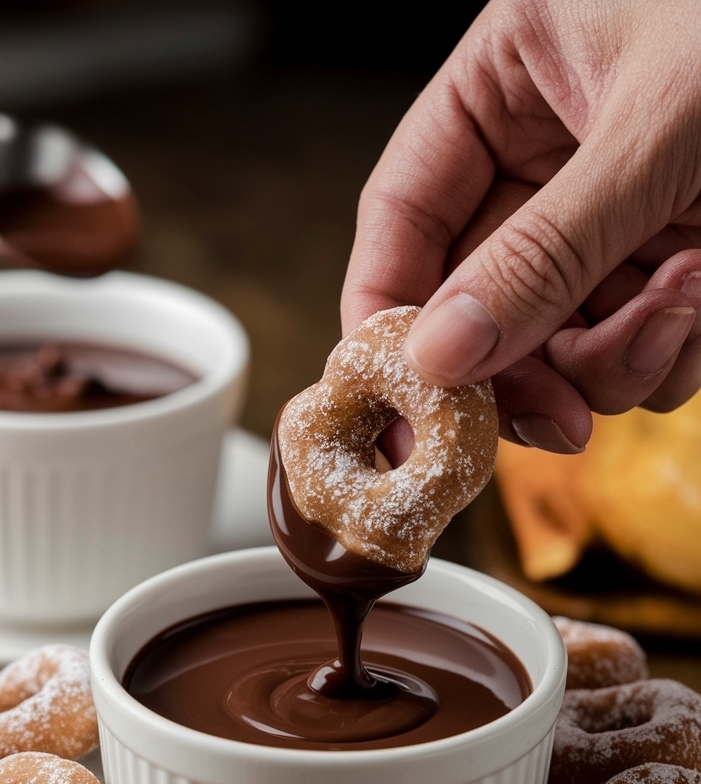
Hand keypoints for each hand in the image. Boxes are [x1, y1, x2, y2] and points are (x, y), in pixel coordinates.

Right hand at [341, 0, 700, 452]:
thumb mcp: (655, 131)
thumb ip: (543, 251)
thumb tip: (443, 357)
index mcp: (504, 86)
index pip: (403, 219)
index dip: (389, 317)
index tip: (400, 405)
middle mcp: (543, 161)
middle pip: (478, 308)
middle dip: (524, 369)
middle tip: (559, 421)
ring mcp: (607, 219)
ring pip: (558, 347)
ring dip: (617, 362)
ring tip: (690, 303)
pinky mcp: (668, 263)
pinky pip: (634, 350)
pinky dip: (673, 352)